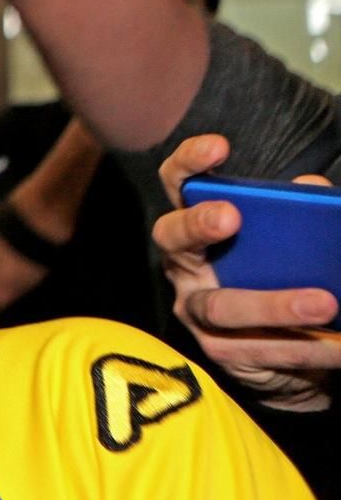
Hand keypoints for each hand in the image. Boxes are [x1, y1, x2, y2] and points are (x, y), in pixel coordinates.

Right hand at [155, 135, 338, 411]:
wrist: (280, 352)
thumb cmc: (277, 277)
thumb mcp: (285, 241)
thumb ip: (294, 214)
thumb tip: (314, 190)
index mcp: (199, 229)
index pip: (178, 186)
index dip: (188, 164)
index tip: (218, 147)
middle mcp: (185, 266)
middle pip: (173, 239)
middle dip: (197, 225)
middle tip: (231, 216)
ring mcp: (196, 311)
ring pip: (223, 306)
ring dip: (275, 304)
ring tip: (326, 303)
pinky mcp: (221, 352)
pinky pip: (260, 350)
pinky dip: (307, 347)